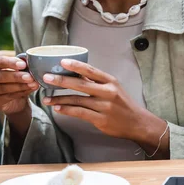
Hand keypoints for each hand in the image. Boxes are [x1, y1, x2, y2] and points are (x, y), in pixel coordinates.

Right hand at [0, 52, 38, 116]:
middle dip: (16, 76)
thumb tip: (28, 60)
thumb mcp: (15, 65)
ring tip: (33, 83)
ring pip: (3, 88)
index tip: (23, 64)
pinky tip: (30, 89)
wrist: (12, 93)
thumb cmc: (13, 73)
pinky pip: (8, 97)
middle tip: (29, 77)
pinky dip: (21, 92)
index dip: (10, 62)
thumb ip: (19, 62)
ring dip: (20, 86)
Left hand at [42, 60, 163, 144]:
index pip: (90, 70)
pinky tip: (58, 108)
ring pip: (78, 100)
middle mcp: (107, 92)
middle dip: (62, 81)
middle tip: (47, 78)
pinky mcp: (100, 120)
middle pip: (81, 85)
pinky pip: (80, 113)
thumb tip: (77, 73)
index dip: (76, 65)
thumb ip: (96, 81)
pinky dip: (67, 110)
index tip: (62, 61)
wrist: (136, 122)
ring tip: (47, 99)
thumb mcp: (113, 87)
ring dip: (60, 99)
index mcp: (110, 81)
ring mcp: (104, 107)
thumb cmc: (122, 103)